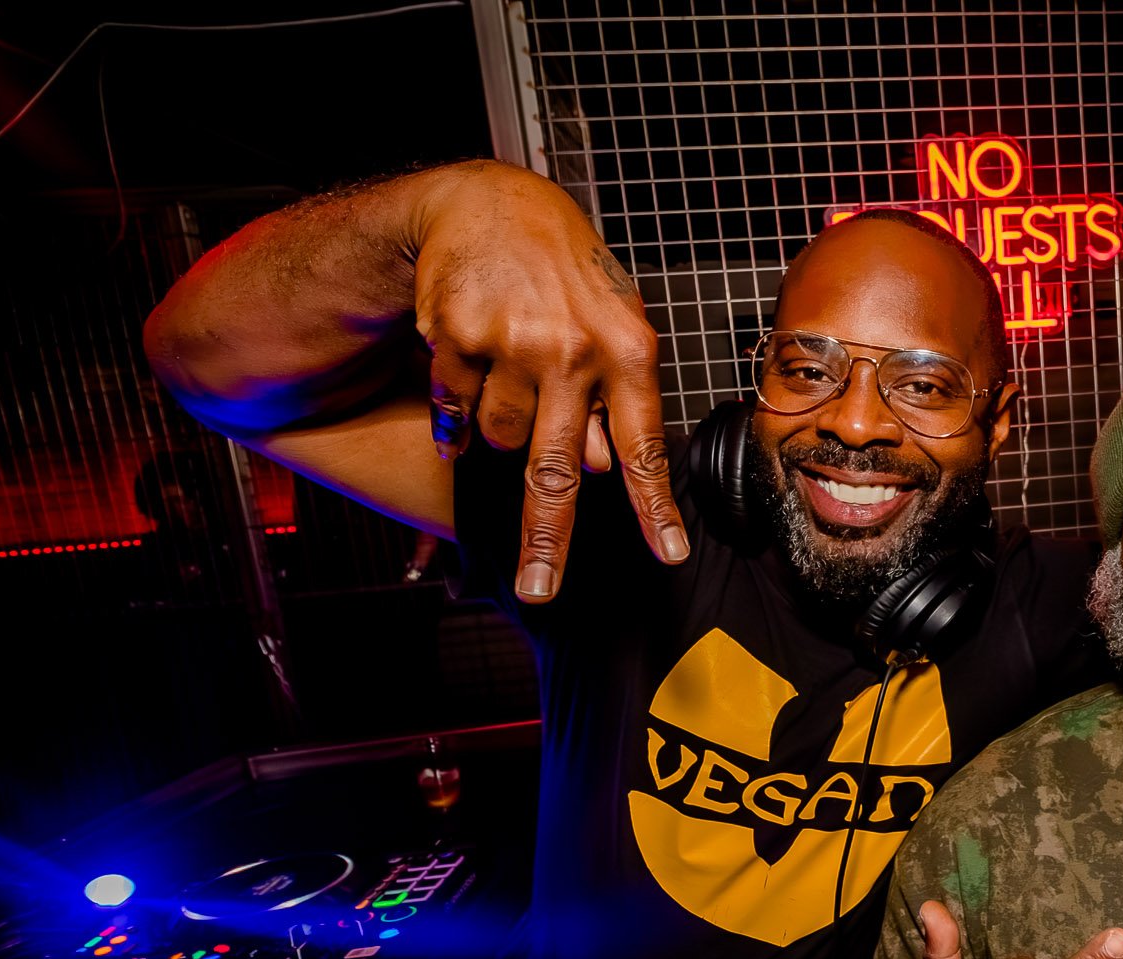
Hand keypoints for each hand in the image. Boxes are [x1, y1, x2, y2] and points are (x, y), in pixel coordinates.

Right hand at [411, 163, 688, 601]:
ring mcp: (513, 343)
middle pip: (556, 469)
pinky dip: (455, 407)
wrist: (495, 204)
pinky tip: (467, 367)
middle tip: (541, 589)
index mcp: (628, 351)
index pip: (644, 446)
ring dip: (502, 427)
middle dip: (548, 538)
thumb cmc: (568, 276)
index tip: (669, 555)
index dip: (653, 507)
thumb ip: (614, 400)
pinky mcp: (457, 336)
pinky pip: (453, 408)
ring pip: (500, 437)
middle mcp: (574, 351)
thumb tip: (603, 470)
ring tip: (511, 372)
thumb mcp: (614, 327)